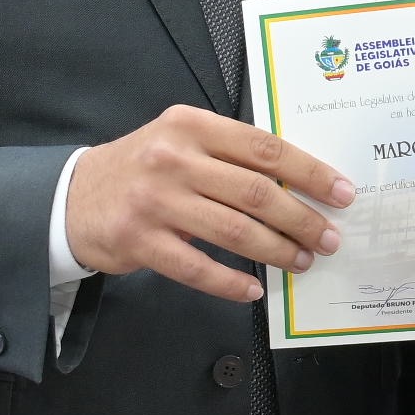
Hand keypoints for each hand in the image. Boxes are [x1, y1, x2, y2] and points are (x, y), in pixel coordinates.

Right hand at [65, 105, 351, 303]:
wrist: (72, 196)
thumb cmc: (144, 167)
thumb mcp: (182, 140)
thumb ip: (231, 153)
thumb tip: (300, 182)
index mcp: (192, 126)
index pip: (265, 148)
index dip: (309, 173)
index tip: (342, 193)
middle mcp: (173, 159)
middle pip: (255, 192)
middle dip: (301, 219)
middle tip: (329, 238)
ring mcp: (154, 201)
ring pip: (233, 231)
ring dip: (276, 251)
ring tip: (302, 261)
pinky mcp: (139, 240)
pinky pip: (197, 267)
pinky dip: (231, 282)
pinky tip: (253, 288)